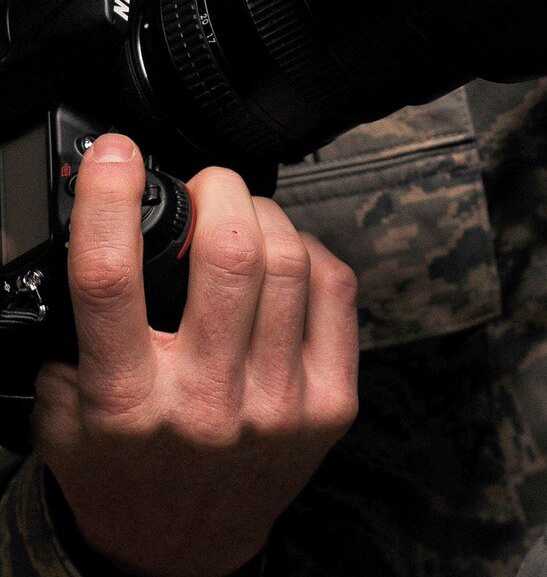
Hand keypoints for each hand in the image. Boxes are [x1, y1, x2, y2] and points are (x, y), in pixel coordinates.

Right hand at [34, 134, 358, 576]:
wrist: (179, 556)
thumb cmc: (122, 474)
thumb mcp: (63, 414)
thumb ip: (70, 335)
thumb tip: (97, 230)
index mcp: (126, 404)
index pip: (111, 281)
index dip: (109, 202)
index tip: (114, 157)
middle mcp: (205, 403)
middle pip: (227, 252)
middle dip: (215, 188)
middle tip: (202, 186)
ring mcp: (275, 404)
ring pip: (287, 258)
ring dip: (261, 214)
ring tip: (241, 216)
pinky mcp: (329, 405)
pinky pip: (335, 286)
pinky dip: (308, 249)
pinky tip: (284, 255)